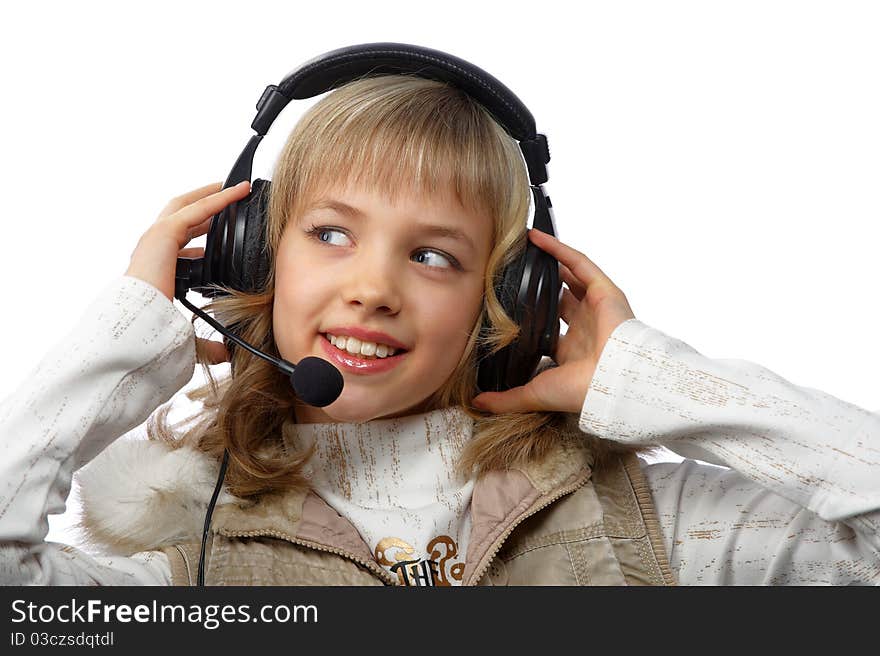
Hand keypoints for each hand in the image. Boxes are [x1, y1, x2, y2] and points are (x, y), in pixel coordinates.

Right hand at [124, 180, 250, 363]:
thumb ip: (206, 343)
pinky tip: (236, 192)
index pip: (179, 243)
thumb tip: (226, 355)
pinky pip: (196, 210)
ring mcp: (154, 238)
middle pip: (180, 216)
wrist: (135, 330)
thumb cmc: (151, 333)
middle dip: (203, 204)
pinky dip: (217, 199)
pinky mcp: (163, 234)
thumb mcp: (185, 334)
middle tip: (227, 195)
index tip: (218, 232)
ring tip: (234, 187)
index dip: (200, 234)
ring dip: (211, 195)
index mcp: (157, 268)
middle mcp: (153, 249)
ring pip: (186, 206)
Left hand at [472, 228, 635, 414]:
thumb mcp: (534, 393)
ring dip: (548, 263)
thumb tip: (477, 402)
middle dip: (539, 287)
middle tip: (515, 273)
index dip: (530, 317)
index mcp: (572, 352)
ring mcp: (596, 307)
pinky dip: (558, 249)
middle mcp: (586, 327)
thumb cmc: (581, 390)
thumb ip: (506, 397)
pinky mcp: (603, 290)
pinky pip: (578, 263)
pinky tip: (536, 238)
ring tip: (524, 249)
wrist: (612, 381)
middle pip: (560, 299)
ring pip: (569, 277)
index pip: (548, 329)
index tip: (507, 308)